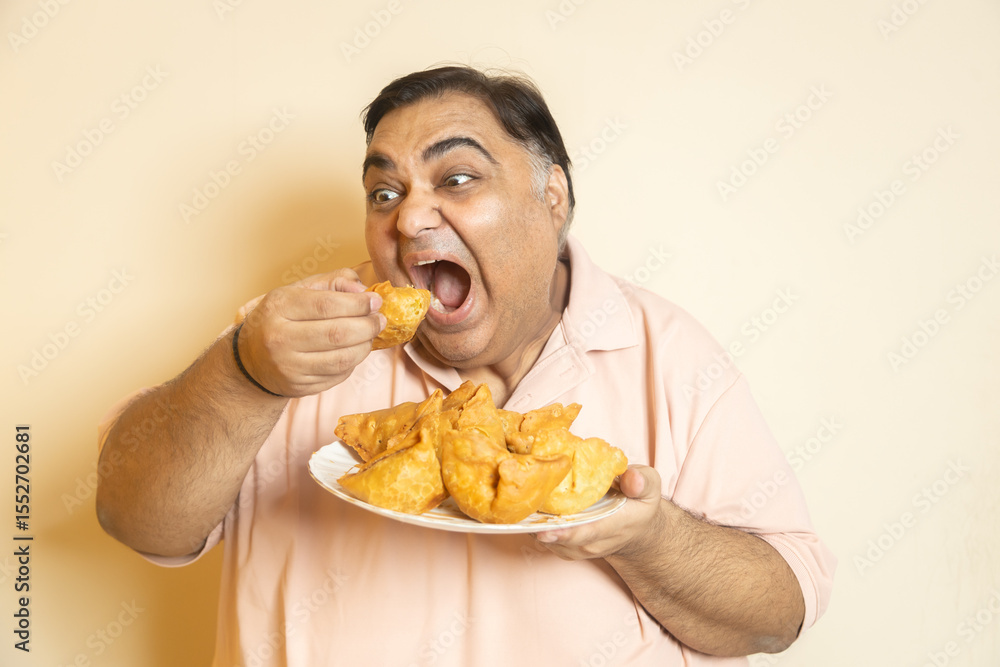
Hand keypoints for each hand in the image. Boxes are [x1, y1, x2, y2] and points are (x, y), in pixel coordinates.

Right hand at [236, 269, 385, 397]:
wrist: (250, 359)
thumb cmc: (281, 318)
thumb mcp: (298, 291)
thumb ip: (333, 282)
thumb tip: (363, 290)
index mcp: (279, 307)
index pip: (327, 305)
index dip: (358, 304)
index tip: (376, 302)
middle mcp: (279, 338)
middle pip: (337, 334)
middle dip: (367, 326)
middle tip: (380, 320)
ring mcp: (288, 366)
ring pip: (341, 359)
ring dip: (365, 347)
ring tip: (370, 336)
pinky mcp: (298, 387)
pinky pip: (337, 376)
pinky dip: (352, 363)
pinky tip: (353, 351)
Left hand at [533, 465, 665, 560]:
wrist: (636, 530)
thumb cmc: (639, 502)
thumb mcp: (650, 486)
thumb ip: (642, 481)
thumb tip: (631, 479)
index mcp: (616, 525)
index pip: (589, 533)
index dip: (566, 533)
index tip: (544, 531)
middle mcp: (594, 543)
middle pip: (563, 539)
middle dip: (540, 529)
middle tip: (520, 514)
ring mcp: (578, 548)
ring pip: (550, 539)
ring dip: (533, 525)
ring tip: (520, 504)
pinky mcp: (566, 547)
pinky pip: (545, 538)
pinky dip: (534, 525)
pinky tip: (526, 507)